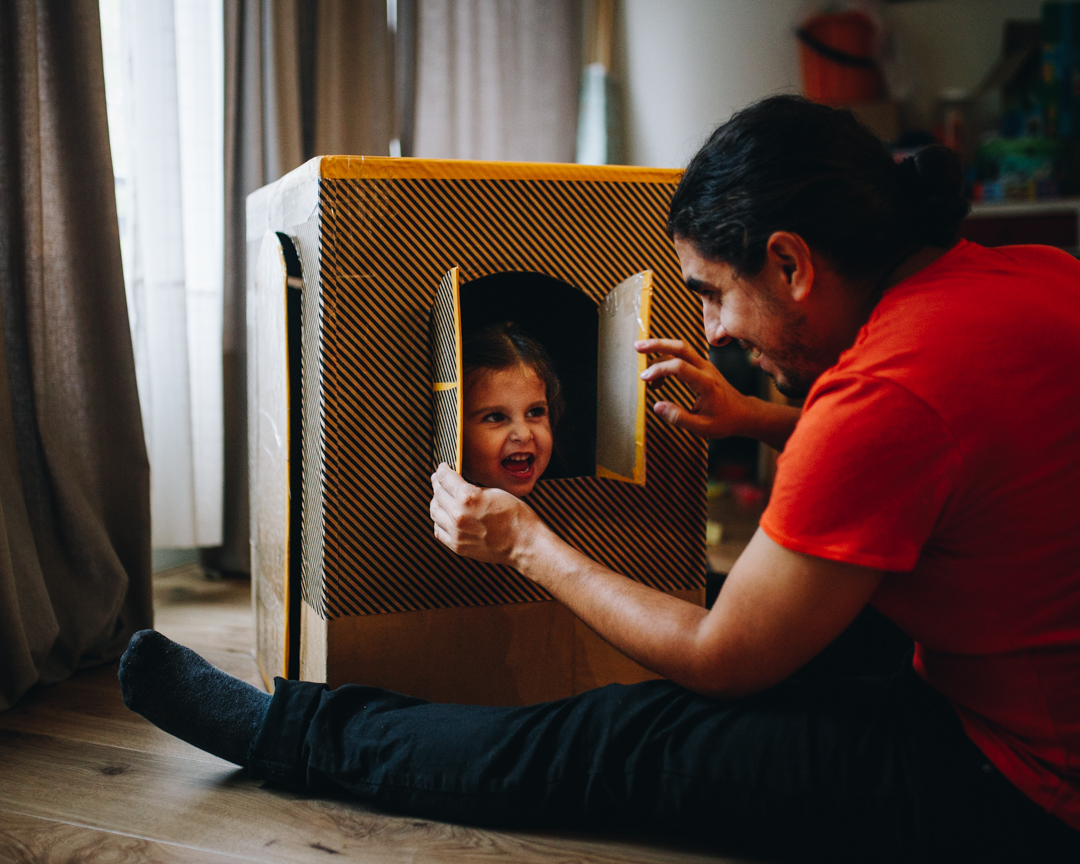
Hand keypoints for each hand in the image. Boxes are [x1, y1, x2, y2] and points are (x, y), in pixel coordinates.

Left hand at [429, 464, 545, 567]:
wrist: (524, 544)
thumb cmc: (516, 517)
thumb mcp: (495, 492)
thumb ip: (473, 488)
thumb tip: (459, 484)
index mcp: (468, 497)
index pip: (445, 478)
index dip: (442, 470)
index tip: (442, 469)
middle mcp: (458, 515)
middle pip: (437, 494)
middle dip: (438, 484)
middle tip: (439, 480)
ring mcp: (456, 532)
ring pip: (435, 512)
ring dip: (437, 502)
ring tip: (442, 498)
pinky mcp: (458, 546)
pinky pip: (439, 530)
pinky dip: (439, 521)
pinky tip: (445, 517)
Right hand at [635, 338, 751, 438]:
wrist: (743, 413)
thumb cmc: (724, 421)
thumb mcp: (702, 427)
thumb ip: (678, 417)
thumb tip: (656, 406)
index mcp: (706, 383)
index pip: (679, 367)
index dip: (659, 369)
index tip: (644, 378)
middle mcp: (706, 369)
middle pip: (680, 347)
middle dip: (657, 344)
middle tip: (637, 346)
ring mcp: (704, 365)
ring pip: (681, 348)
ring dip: (660, 349)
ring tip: (644, 366)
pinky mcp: (702, 367)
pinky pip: (683, 356)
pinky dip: (667, 360)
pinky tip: (658, 378)